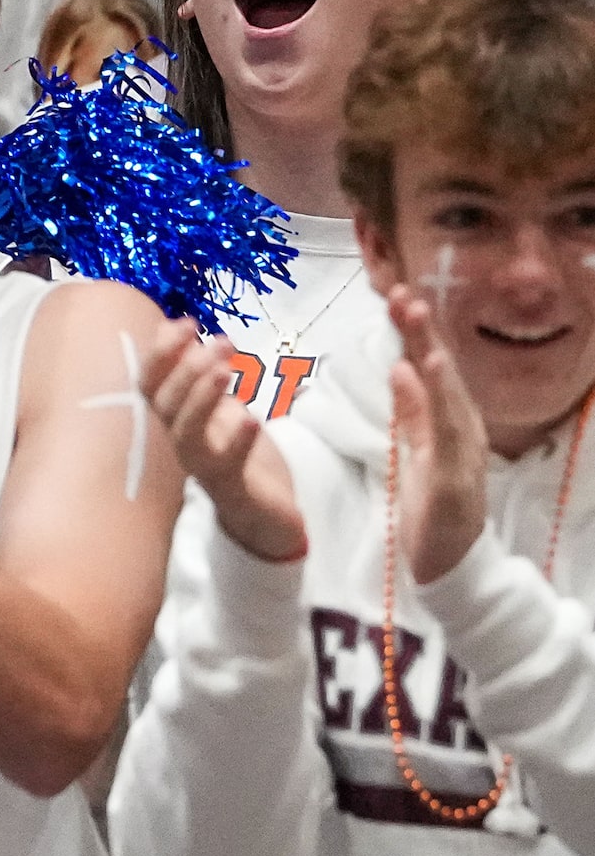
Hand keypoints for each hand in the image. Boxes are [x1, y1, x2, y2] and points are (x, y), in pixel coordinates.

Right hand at [139, 316, 304, 562]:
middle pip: (165, 405)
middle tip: (221, 343)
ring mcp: (203, 467)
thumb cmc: (237, 452)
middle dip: (187, 368)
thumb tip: (171, 324)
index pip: (150, 383)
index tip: (186, 323)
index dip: (161, 352)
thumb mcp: (218, 402)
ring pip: (186, 434)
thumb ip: (195, 369)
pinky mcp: (233, 488)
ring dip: (200, 399)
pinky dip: (237, 441)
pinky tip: (251, 418)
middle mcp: (179, 442)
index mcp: (173, 419)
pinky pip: (228, 465)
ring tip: (223, 371)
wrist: (266, 511)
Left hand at [388, 284, 490, 583]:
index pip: (430, 369)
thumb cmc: (433, 504)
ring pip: (447, 395)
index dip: (415, 331)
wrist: (451, 564)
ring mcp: (461, 455)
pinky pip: (443, 435)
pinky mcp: (452, 481)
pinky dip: (434, 401)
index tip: (395, 292)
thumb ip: (412, 410)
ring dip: (431, 354)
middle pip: (441, 374)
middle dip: (423, 331)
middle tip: (403, 290)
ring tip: (416, 317)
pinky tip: (420, 373)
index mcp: (447, 422)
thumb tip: (402, 366)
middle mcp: (460, 431)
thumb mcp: (416, 448)